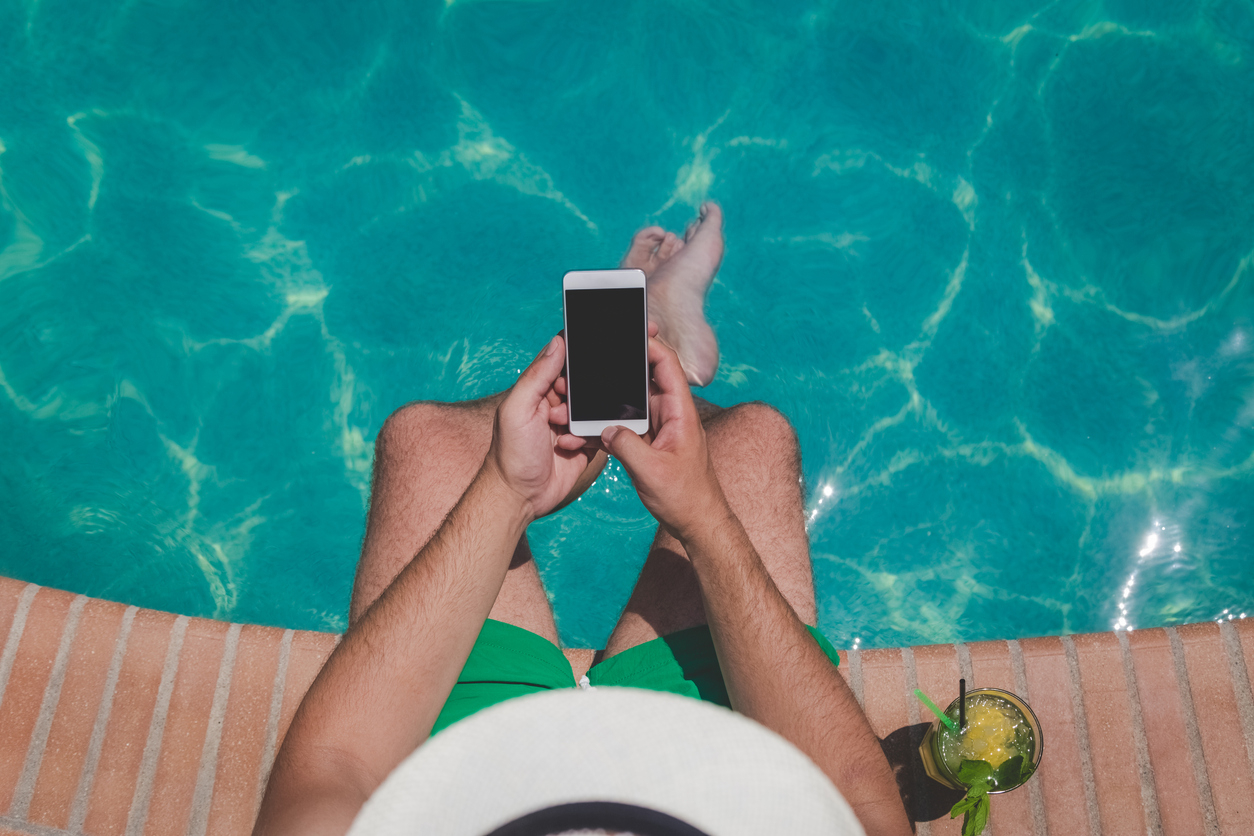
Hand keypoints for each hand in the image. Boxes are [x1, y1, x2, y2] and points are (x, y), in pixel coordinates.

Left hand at [485, 334, 594, 518]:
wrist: (520, 497)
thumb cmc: (510, 453)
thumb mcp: (518, 409)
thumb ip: (537, 375)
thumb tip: (559, 341)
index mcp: (539, 386)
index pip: (565, 357)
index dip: (581, 349)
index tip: (597, 349)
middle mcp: (558, 400)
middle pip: (587, 381)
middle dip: (586, 392)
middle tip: (565, 412)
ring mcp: (573, 421)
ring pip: (598, 406)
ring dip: (584, 420)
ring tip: (561, 434)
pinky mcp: (587, 442)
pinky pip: (603, 430)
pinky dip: (592, 437)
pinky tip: (569, 447)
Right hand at [598, 335, 729, 540]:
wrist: (696, 522)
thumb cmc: (685, 497)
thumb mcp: (652, 472)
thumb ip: (626, 445)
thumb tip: (603, 428)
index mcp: (680, 412)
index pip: (666, 364)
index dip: (648, 343)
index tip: (626, 332)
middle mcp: (670, 413)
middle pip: (644, 377)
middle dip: (620, 366)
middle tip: (594, 355)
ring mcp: (659, 426)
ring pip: (630, 401)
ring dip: (608, 399)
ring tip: (582, 395)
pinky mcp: (648, 441)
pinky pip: (625, 423)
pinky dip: (607, 422)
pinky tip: (585, 427)